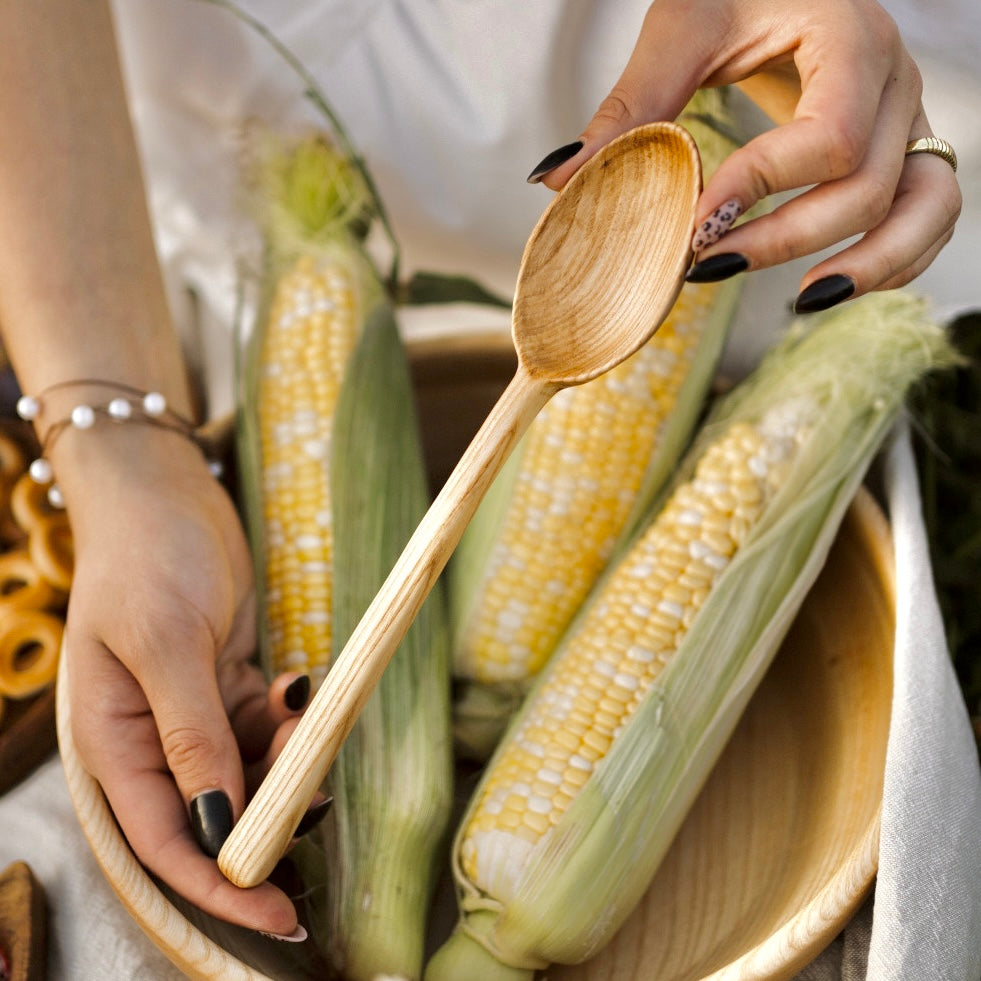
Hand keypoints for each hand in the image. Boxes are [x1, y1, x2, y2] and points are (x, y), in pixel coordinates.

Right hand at [57, 426, 306, 935]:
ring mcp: (191, 713)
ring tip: (312, 724)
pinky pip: (267, 726)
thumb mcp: (164, 644)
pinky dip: (291, 721)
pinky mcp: (225, 684)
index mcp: (115, 743)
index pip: (167, 842)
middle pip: (213, 816)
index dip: (221, 886)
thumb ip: (190, 735)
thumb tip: (215, 826)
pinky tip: (299, 686)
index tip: (281, 913)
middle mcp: (152, 739)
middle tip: (319, 801)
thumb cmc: (147, 559)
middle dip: (268, 821)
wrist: (164, 493)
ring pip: (249, 772)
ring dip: (288, 763)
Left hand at [531, 0, 960, 311]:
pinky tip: (831, 282)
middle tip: (709, 268)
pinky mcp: (904, 145)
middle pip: (870, 185)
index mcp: (851, 37)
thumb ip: (630, 106)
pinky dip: (894, 257)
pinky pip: (929, 211)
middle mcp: (896, 79)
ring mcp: (910, 115)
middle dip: (787, 240)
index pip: (829, 136)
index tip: (694, 225)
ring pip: (927, 206)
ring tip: (802, 301)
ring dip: (870, 265)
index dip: (762, 190)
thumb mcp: (681, 29)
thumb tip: (557, 178)